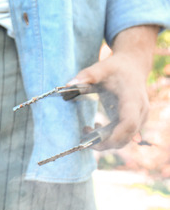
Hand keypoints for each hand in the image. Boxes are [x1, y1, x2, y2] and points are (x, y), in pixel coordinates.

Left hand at [67, 25, 159, 149]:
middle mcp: (140, 111)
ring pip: (124, 139)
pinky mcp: (135, 122)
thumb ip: (86, 75)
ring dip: (104, 140)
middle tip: (82, 135)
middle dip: (104, 142)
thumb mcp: (102, 68)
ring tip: (86, 129)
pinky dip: (108, 137)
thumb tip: (68, 84)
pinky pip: (123, 136)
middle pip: (126, 136)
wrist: (133, 66)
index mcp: (133, 99)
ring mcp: (140, 118)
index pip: (129, 123)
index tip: (94, 141)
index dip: (114, 136)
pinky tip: (94, 126)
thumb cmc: (116, 68)